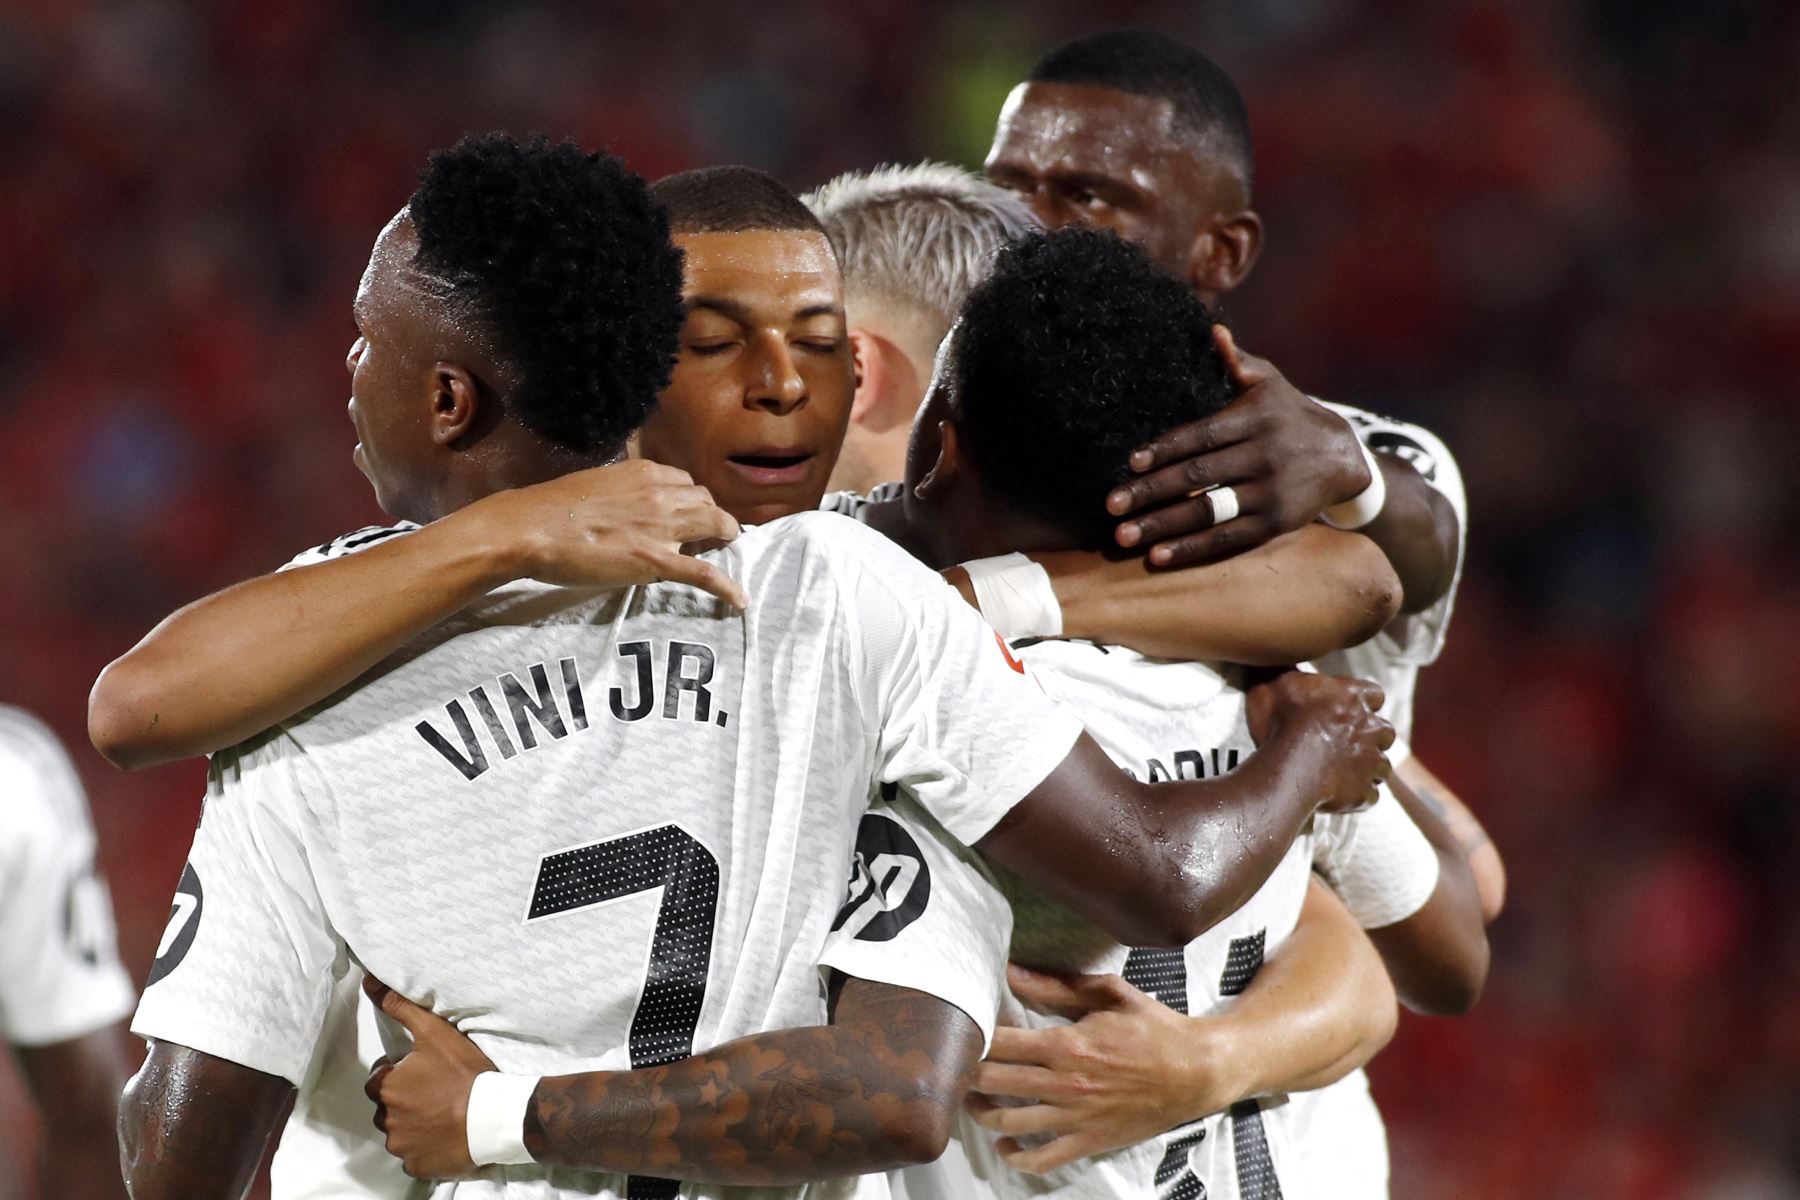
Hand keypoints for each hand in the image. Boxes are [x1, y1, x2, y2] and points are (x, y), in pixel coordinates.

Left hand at [362, 975, 496, 1179]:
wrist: (493, 1116)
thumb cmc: (464, 1074)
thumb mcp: (434, 1033)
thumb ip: (400, 1007)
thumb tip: (369, 983)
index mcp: (387, 1087)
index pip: (379, 1079)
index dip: (398, 1073)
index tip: (422, 1071)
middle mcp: (387, 1119)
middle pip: (387, 1107)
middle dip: (404, 1099)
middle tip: (434, 1091)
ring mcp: (402, 1146)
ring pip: (399, 1132)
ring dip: (413, 1124)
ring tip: (442, 1113)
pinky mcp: (418, 1165)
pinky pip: (414, 1156)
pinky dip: (425, 1147)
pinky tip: (445, 1134)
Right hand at [471, 460, 747, 607]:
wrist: (531, 528)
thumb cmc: (551, 508)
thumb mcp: (595, 484)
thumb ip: (622, 491)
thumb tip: (629, 505)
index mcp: (645, 472)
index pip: (686, 483)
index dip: (692, 500)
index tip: (690, 512)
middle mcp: (660, 494)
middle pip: (706, 501)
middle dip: (712, 516)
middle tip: (712, 533)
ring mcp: (661, 527)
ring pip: (714, 526)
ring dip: (724, 537)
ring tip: (727, 549)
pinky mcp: (655, 560)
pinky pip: (703, 573)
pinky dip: (726, 587)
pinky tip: (739, 599)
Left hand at [968, 966, 1245, 1172]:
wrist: (1198, 1071)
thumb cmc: (1154, 1028)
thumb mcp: (1109, 994)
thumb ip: (1055, 984)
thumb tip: (1011, 971)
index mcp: (1069, 1043)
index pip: (1002, 1042)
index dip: (973, 1034)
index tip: (960, 1026)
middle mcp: (1066, 1083)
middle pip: (995, 1081)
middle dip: (967, 1072)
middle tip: (954, 1063)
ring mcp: (1077, 1117)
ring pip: (1010, 1122)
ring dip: (981, 1112)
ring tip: (970, 1099)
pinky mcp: (1090, 1141)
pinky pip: (1043, 1159)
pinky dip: (1016, 1157)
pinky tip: (1005, 1145)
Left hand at [1107, 328, 1368, 567]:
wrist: (1343, 458)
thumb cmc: (1291, 414)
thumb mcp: (1271, 383)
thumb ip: (1238, 362)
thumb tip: (1213, 331)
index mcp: (1255, 419)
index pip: (1202, 435)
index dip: (1164, 449)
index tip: (1130, 462)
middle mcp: (1263, 456)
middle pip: (1197, 476)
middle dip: (1150, 491)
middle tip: (1111, 504)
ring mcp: (1269, 493)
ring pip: (1208, 511)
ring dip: (1162, 525)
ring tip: (1123, 537)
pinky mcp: (1274, 524)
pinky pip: (1227, 539)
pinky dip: (1191, 549)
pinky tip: (1157, 557)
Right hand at [1245, 670, 1391, 812]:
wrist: (1289, 765)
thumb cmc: (1281, 722)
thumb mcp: (1272, 685)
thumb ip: (1282, 674)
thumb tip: (1276, 661)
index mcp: (1353, 697)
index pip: (1374, 694)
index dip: (1362, 702)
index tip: (1347, 708)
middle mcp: (1370, 727)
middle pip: (1385, 731)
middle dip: (1371, 738)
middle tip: (1346, 744)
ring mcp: (1371, 762)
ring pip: (1382, 765)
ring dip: (1368, 768)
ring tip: (1344, 773)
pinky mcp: (1364, 791)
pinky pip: (1369, 796)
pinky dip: (1359, 797)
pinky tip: (1341, 796)